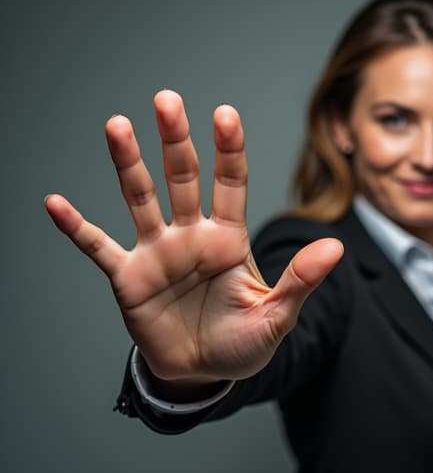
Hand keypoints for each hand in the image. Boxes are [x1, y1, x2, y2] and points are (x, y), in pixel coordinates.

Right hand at [45, 90, 342, 385]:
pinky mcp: (129, 277)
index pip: (231, 184)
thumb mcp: (277, 315)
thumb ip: (301, 280)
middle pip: (183, 178)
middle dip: (176, 141)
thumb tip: (336, 247)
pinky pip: (98, 247)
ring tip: (117, 126)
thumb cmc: (243, 342)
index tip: (226, 115)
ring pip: (140, 199)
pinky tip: (56, 203)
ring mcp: (158, 253)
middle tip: (167, 100)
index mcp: (230, 240)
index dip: (229, 151)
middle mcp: (192, 236)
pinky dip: (77, 228)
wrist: (203, 372)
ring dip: (128, 165)